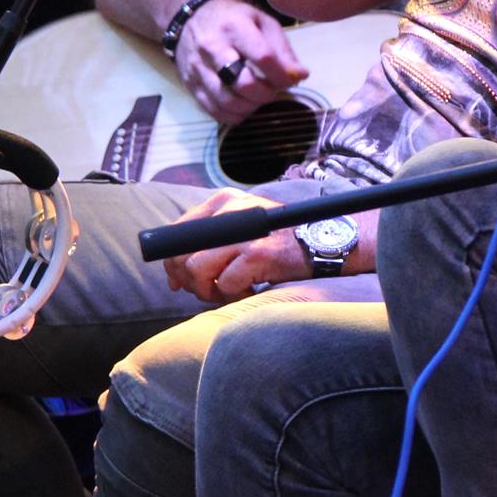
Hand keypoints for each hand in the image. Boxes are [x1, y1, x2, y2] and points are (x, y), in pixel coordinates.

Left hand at [161, 189, 304, 302]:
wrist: (322, 241)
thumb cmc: (279, 241)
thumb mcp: (243, 228)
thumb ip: (208, 246)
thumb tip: (175, 280)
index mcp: (224, 201)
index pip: (177, 233)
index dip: (173, 262)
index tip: (180, 281)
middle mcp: (231, 211)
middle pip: (182, 253)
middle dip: (189, 280)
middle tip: (207, 291)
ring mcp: (244, 232)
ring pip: (197, 270)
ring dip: (208, 290)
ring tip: (226, 293)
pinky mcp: (257, 253)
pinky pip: (225, 284)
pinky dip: (233, 295)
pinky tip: (247, 291)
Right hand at [174, 0, 307, 124]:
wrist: (192, 17)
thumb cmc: (234, 19)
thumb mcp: (263, 22)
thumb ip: (283, 51)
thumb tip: (300, 75)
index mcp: (234, 27)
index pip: (263, 58)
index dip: (281, 75)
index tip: (290, 81)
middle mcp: (212, 48)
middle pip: (243, 83)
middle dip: (265, 94)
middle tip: (272, 90)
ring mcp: (198, 68)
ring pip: (227, 101)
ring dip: (250, 107)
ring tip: (258, 98)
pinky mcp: (190, 84)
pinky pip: (213, 110)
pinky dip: (233, 115)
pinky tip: (242, 106)